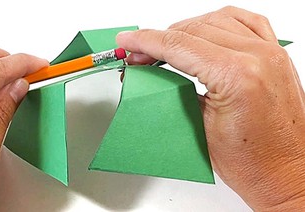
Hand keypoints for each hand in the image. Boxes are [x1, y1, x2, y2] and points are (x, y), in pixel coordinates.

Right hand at [116, 6, 303, 210]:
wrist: (287, 173)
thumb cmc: (253, 162)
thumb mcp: (199, 125)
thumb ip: (174, 89)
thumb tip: (149, 71)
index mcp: (238, 75)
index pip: (178, 46)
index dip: (146, 41)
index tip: (128, 40)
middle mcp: (258, 57)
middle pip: (194, 29)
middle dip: (160, 39)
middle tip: (139, 53)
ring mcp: (270, 54)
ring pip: (216, 20)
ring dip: (186, 30)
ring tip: (167, 45)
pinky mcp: (275, 56)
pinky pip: (246, 22)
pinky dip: (220, 22)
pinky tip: (205, 30)